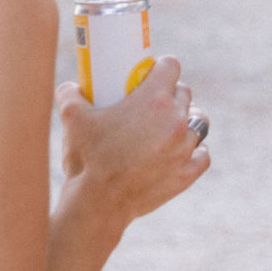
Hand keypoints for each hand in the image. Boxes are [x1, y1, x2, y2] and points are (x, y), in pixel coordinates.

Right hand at [56, 57, 209, 222]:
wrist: (98, 203)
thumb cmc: (86, 158)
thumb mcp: (71, 118)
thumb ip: (70, 95)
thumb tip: (69, 87)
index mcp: (154, 99)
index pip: (171, 66)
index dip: (162, 68)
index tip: (151, 75)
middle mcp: (176, 120)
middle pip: (184, 93)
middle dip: (171, 94)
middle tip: (152, 104)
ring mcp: (185, 147)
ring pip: (198, 121)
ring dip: (186, 120)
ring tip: (170, 127)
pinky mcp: (187, 173)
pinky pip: (202, 155)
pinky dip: (195, 152)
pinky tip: (182, 151)